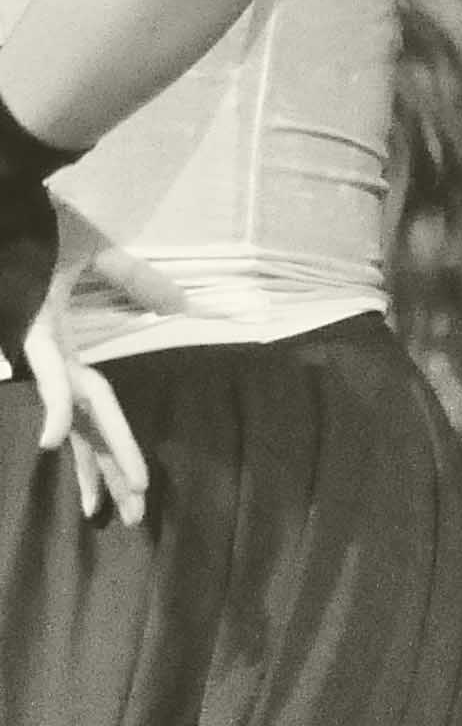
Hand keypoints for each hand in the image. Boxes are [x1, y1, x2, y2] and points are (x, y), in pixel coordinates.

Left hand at [3, 206, 166, 525]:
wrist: (9, 205)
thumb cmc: (43, 227)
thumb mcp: (97, 257)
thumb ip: (137, 281)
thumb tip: (181, 303)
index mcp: (66, 347)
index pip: (95, 409)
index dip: (111, 449)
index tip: (127, 492)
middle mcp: (54, 360)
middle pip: (89, 428)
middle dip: (109, 475)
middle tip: (131, 520)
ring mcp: (43, 349)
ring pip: (75, 416)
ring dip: (91, 459)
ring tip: (103, 504)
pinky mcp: (35, 332)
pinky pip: (52, 377)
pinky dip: (55, 408)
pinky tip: (50, 442)